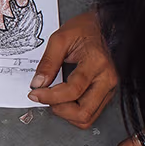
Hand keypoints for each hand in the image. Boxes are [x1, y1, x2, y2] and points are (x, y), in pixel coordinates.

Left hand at [28, 10, 116, 127]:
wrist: (101, 27)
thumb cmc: (84, 30)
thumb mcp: (60, 39)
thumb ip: (48, 62)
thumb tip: (38, 83)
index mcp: (96, 62)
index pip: (73, 90)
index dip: (50, 96)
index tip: (35, 93)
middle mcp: (107, 79)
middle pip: (83, 112)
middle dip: (59, 109)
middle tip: (45, 97)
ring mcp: (109, 88)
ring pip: (87, 118)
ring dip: (66, 114)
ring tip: (54, 100)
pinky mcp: (106, 94)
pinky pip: (91, 114)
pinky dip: (74, 113)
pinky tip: (64, 101)